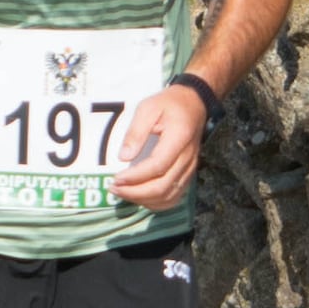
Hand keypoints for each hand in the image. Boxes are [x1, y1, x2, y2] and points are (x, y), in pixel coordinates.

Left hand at [110, 78, 210, 213]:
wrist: (195, 104)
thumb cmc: (169, 104)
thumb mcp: (148, 108)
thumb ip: (136, 132)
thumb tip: (124, 157)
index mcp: (179, 139)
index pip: (158, 166)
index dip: (135, 177)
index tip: (116, 178)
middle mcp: (187, 158)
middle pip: (163, 187)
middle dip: (135, 193)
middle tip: (114, 188)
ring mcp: (189, 169)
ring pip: (168, 196)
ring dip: (143, 200)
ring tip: (123, 193)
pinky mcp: (188, 174)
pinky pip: (174, 197)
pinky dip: (156, 203)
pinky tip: (140, 197)